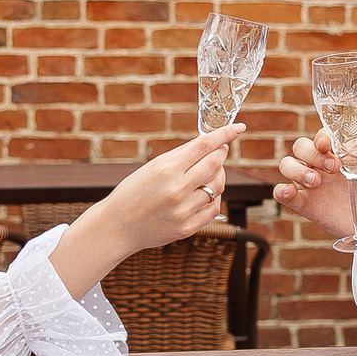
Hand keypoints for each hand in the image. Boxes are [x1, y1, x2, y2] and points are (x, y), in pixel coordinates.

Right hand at [49, 126, 240, 300]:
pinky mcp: (187, 228)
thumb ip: (181, 156)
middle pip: (215, 164)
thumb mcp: (152, 167)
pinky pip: (213, 208)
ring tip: (206, 175)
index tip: (238, 128)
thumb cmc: (133, 193)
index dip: (225, 134)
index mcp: (165, 169)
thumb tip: (210, 143)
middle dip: (220, 154)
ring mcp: (183, 211)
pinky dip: (213, 198)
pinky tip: (202, 194)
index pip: (204, 146)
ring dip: (218, 176)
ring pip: (218, 186)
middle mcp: (176, 189)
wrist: (117, 226)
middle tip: (218, 151)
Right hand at [274, 123, 356, 270]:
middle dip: (311, 153)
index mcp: (345, 150)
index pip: (324, 135)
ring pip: (288, 165)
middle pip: (302, 147)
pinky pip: (285, 195)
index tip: (331, 144)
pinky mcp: (310, 207)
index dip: (322, 136)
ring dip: (295, 168)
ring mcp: (316, 186)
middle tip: (333, 167)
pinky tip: (291, 191)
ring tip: (315, 181)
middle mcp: (327, 165)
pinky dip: (281, 191)